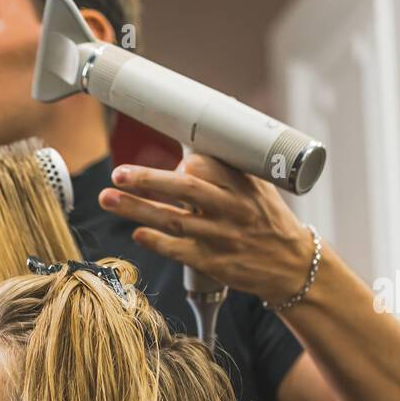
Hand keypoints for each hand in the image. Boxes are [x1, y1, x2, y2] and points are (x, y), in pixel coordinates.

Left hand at [98, 153, 315, 305]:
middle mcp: (232, 209)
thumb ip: (227, 167)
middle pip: (185, 189)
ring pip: (173, 220)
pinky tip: (136, 233)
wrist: (291, 265)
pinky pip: (179, 250)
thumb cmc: (267, 220)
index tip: (169, 160)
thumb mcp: (258, 187)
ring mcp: (221, 237)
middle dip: (148, 180)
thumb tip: (199, 135)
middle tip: (118, 173)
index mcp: (243, 185)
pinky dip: (156, 241)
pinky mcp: (214, 263)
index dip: (183, 162)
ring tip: (107, 198)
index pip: (208, 166)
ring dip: (137, 209)